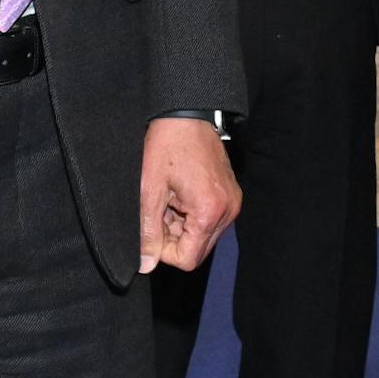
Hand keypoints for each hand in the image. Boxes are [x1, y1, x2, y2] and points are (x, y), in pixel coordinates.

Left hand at [139, 117, 240, 273]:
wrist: (188, 113)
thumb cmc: (167, 146)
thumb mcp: (150, 189)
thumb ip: (148, 231)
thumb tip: (146, 265)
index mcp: (209, 212)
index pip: (187, 259)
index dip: (164, 251)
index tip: (152, 227)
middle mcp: (228, 212)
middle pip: (197, 250)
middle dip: (174, 238)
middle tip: (160, 209)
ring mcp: (232, 203)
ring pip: (203, 236)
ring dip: (182, 227)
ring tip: (169, 199)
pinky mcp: (231, 196)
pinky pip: (211, 221)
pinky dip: (192, 216)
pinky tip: (180, 195)